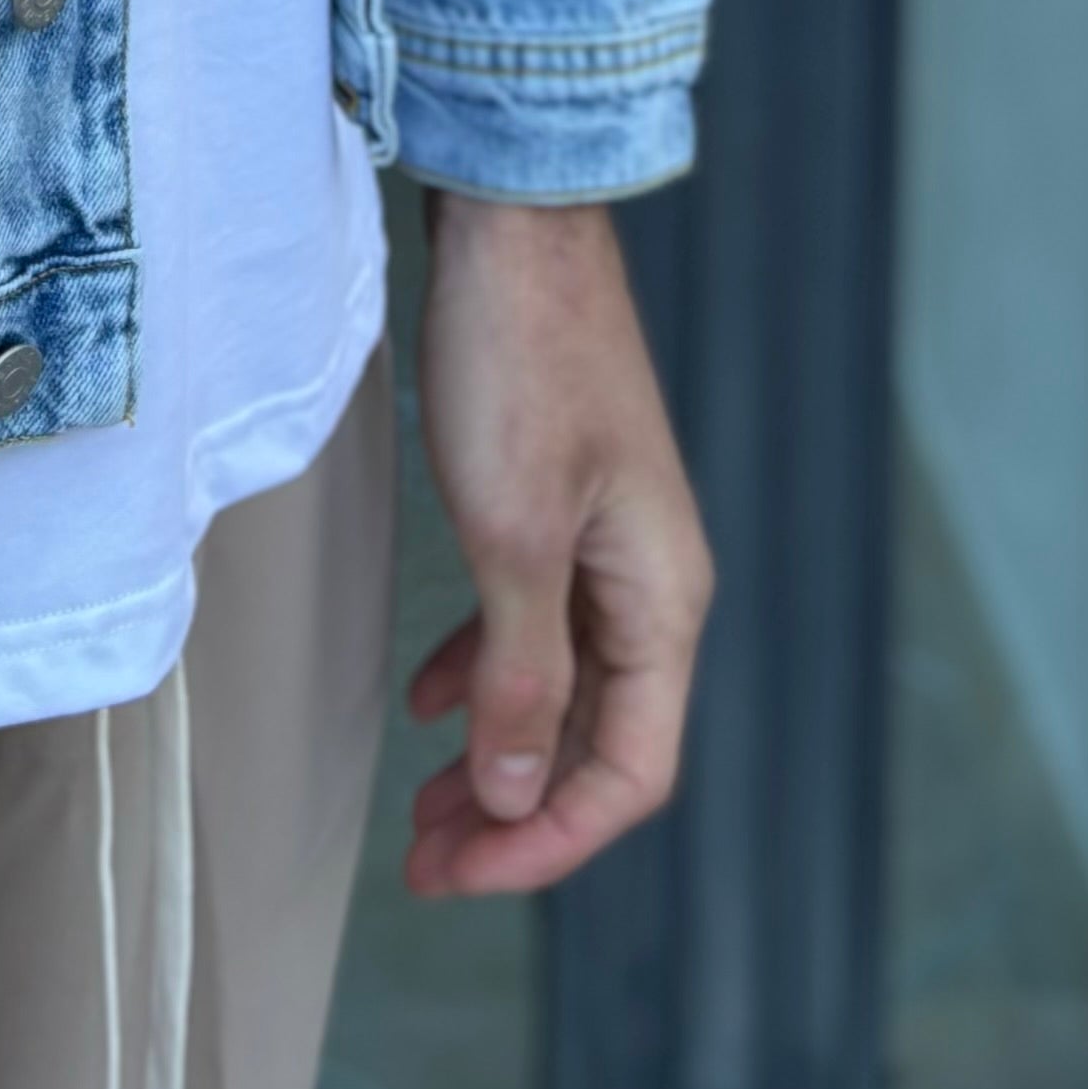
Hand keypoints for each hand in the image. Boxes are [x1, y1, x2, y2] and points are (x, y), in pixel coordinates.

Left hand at [403, 187, 712, 896]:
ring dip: (498, 752)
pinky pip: (539, 624)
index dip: (546, 840)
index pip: (629, 772)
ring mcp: (608, 542)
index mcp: (663, 600)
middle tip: (425, 859)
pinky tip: (435, 696)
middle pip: (598, 742)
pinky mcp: (563, 503)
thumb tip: (519, 794)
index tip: (458, 869)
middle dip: (514, 814)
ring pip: (563, 688)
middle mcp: (651, 583)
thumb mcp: (511, 532)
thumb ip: (523, 671)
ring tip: (424, 806)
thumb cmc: (519, 357)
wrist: (514, 219)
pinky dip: (488, 671)